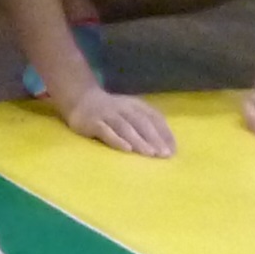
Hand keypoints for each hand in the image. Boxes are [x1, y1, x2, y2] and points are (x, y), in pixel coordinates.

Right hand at [61, 81, 176, 158]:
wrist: (81, 99)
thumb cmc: (112, 112)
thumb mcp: (131, 111)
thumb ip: (146, 124)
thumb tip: (166, 145)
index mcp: (136, 105)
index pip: (154, 118)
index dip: (164, 133)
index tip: (173, 150)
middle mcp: (124, 108)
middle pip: (141, 123)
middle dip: (154, 139)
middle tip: (164, 154)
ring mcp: (108, 115)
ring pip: (125, 128)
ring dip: (139, 141)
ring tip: (150, 154)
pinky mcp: (93, 123)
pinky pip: (106, 132)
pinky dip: (117, 140)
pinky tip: (127, 150)